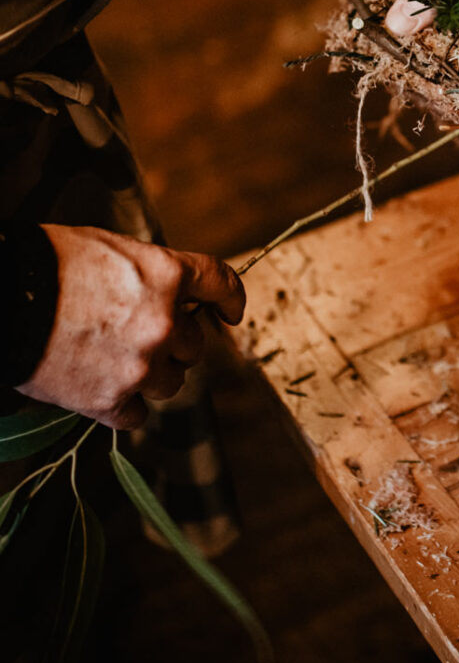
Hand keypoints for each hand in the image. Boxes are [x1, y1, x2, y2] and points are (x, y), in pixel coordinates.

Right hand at [16, 226, 245, 430]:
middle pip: (194, 344)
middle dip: (174, 342)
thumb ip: (150, 274)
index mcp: (166, 275)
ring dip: (150, 374)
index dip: (230, 299)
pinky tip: (100, 387)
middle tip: (138, 335)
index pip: (220, 284)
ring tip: (113, 360)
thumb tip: (166, 292)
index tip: (231, 312)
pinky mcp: (109, 401)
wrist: (2, 300)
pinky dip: (122, 405)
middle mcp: (163, 322)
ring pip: (170, 382)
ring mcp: (139, 365)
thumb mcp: (110, 248)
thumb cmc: (47, 265)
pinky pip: (136, 414)